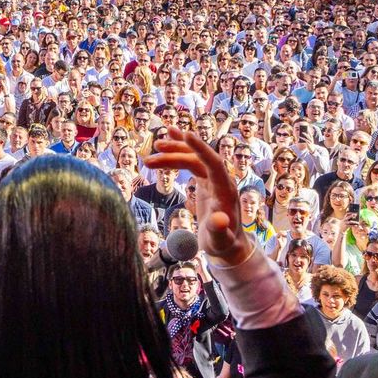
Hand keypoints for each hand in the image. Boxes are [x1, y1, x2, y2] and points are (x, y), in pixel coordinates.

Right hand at [144, 132, 249, 267]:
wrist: (228, 244)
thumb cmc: (223, 243)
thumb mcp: (219, 240)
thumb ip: (219, 230)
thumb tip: (219, 220)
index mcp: (226, 190)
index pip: (214, 163)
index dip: (200, 148)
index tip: (186, 133)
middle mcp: (221, 180)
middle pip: (197, 159)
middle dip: (176, 153)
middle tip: (151, 156)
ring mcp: (213, 179)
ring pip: (192, 159)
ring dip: (172, 154)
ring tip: (149, 159)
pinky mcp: (206, 181)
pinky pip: (191, 162)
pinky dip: (178, 154)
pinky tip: (166, 146)